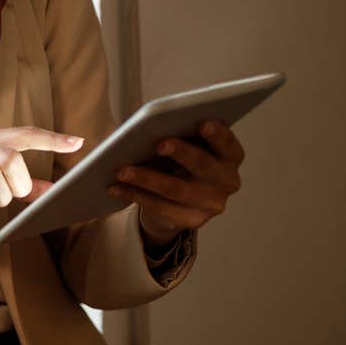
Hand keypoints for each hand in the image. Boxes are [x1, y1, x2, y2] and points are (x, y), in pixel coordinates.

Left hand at [108, 119, 244, 241]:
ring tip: (122, 170)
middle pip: (203, 166)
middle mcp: (226, 181)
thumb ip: (178, 134)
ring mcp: (211, 204)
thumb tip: (148, 127)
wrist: (179, 201)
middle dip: (182, 152)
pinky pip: (160, 207)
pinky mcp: (192, 221)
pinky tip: (116, 187)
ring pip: (176, 190)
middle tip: (159, 143)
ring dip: (147, 178)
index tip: (203, 123)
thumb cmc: (180, 161)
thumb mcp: (185, 145)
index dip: (218, 135)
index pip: (229, 145)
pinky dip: (135, 194)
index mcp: (229, 157)